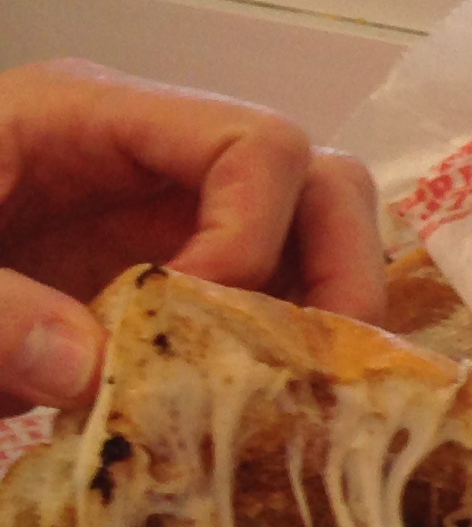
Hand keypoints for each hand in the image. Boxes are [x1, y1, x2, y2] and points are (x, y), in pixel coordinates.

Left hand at [0, 62, 384, 407]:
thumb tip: (94, 364)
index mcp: (84, 116)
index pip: (251, 142)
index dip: (254, 234)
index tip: (194, 323)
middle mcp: (148, 157)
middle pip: (314, 178)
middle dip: (333, 272)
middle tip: (308, 370)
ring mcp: (160, 218)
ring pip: (311, 235)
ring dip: (321, 314)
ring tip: (296, 396)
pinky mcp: (153, 281)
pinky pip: (261, 297)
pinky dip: (278, 350)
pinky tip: (251, 409)